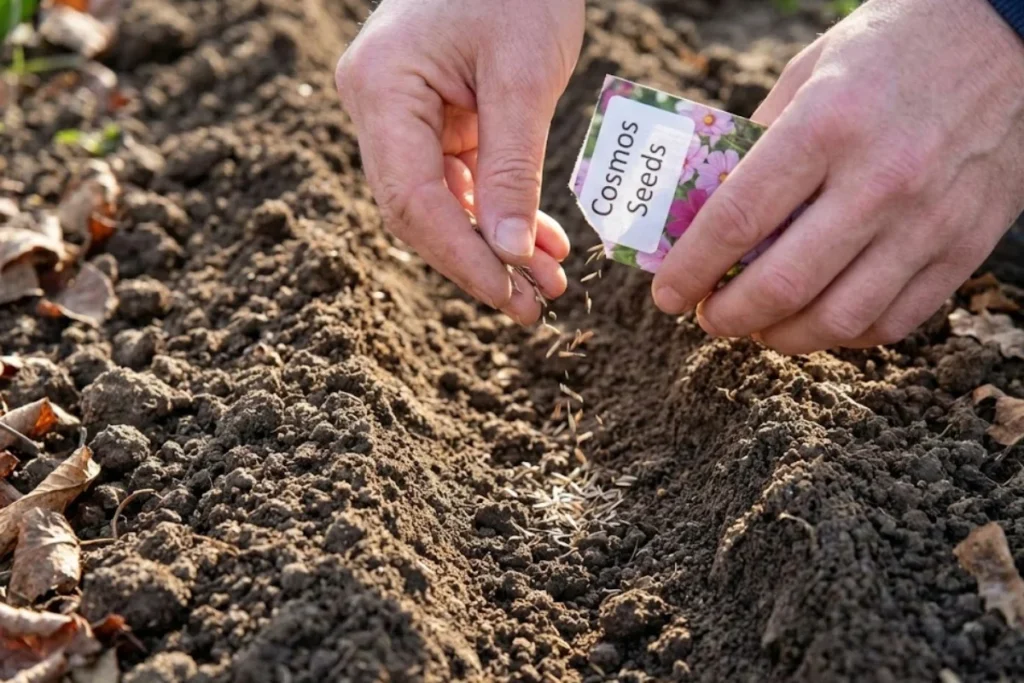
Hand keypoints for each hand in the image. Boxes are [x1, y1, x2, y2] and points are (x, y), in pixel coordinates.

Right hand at [335, 0, 583, 323]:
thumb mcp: (523, 78)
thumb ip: (512, 169)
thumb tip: (511, 255)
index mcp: (381, 90)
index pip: (412, 199)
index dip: (461, 258)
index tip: (511, 296)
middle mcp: (378, 106)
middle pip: (418, 210)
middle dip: (479, 261)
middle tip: (532, 305)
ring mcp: (402, 112)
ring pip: (440, 202)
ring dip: (494, 245)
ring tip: (546, 282)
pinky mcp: (434, 115)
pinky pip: (461, 177)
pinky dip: (500, 210)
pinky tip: (539, 242)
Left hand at [652, 0, 1023, 353]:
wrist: (1007, 39)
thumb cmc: (891, 51)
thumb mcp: (809, 74)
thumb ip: (759, 145)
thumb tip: (706, 211)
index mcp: (828, 125)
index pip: (737, 219)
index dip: (690, 269)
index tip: (666, 295)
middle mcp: (880, 180)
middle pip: (782, 284)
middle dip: (727, 316)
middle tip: (707, 316)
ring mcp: (928, 220)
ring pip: (837, 319)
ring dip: (781, 337)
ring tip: (757, 326)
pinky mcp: (964, 248)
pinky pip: (893, 321)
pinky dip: (843, 335)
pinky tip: (818, 319)